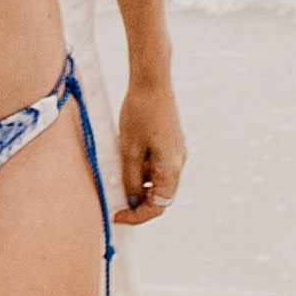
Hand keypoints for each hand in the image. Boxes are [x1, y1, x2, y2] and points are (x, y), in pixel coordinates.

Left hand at [112, 76, 186, 223]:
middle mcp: (178, 162)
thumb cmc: (140, 112)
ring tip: (118, 176)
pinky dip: (143, 170)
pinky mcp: (171, 142)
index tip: (118, 215)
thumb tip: (132, 200)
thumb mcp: (129, 149)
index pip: (158, 206)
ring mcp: (176, 151)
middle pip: (161, 195)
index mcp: (171, 167)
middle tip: (117, 201)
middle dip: (139, 201)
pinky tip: (127, 158)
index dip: (137, 215)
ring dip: (140, 184)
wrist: (152, 80)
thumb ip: (130, 179)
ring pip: (158, 180)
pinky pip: (158, 165)